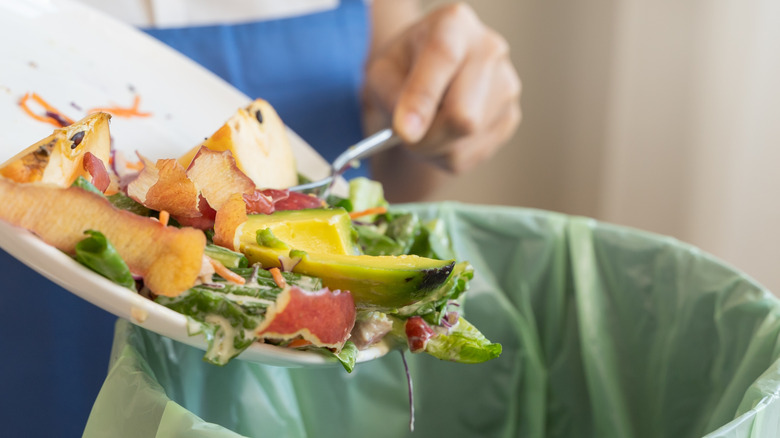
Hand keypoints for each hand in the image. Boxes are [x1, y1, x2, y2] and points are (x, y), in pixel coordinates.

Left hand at [364, 2, 520, 173]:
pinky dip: (448, 154)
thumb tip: (411, 130)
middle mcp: (489, 50)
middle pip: (463, 114)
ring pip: (466, 140)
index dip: (422, 99)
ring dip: (434, 148)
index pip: (443, 58)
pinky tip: (442, 135)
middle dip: (427, 138)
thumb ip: (390, 94)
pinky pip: (472, 154)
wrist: (430, 76)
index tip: (404, 132)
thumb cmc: (404, 69)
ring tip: (424, 128)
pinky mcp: (510, 116)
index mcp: (454, 24)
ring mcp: (507, 85)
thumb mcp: (382, 71)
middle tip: (405, 138)